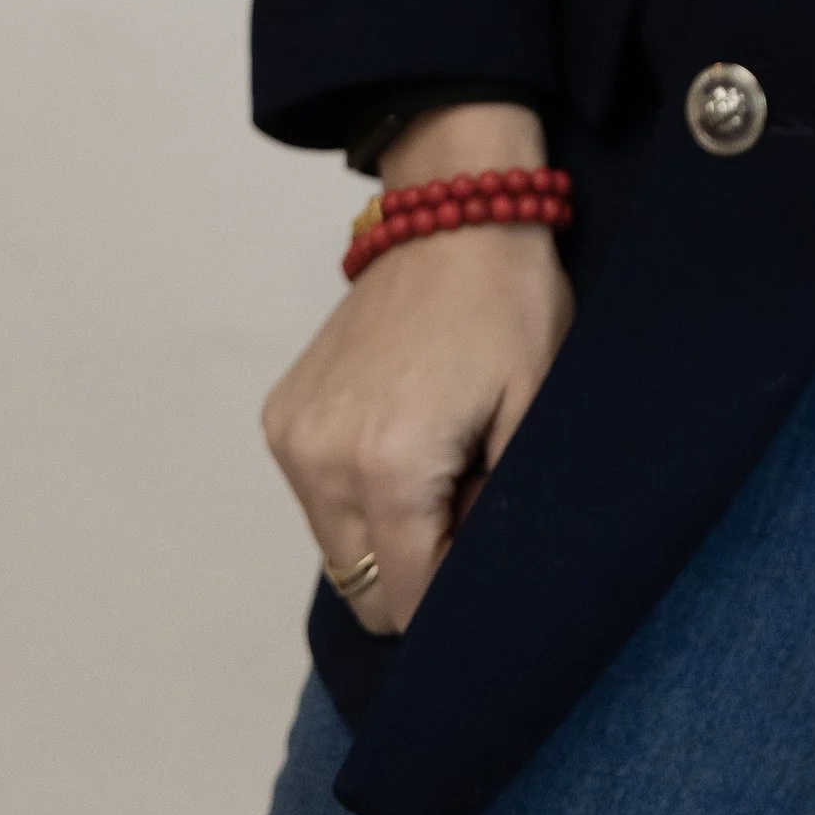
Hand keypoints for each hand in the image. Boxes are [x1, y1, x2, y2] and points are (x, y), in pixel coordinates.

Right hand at [259, 104, 573, 634]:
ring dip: (385, 531)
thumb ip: (500, 516)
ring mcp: (292, 437)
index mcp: (388, 467)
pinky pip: (317, 497)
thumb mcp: (533, 412)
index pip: (407, 601)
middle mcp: (321, 460)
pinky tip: (400, 432)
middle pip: (364, 587)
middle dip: (418, 567)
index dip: (455, 597)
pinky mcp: (281, 416)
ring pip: (338, 548)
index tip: (488, 548)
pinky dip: (356, 491)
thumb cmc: (509, 307)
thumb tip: (473, 588)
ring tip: (438, 457)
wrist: (453, 214)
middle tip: (467, 494)